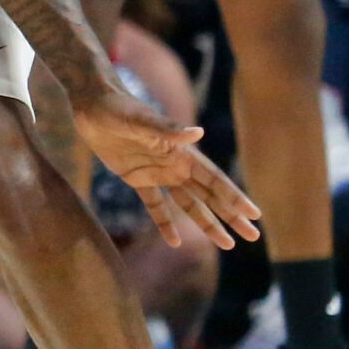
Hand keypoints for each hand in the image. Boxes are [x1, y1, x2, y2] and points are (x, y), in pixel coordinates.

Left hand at [70, 85, 261, 250]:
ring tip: (227, 244)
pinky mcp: (136, 178)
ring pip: (188, 204)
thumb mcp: (142, 120)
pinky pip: (154, 205)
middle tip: (253, 236)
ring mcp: (157, 173)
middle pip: (209, 196)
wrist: (93, 104)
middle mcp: (175, 165)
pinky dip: (164, 223)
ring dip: (207, 223)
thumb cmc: (119, 108)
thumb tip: (198, 133)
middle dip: (231, 216)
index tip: (255, 214)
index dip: (234, 197)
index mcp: (182, 153)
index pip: (215, 180)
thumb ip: (168, 129)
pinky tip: (175, 242)